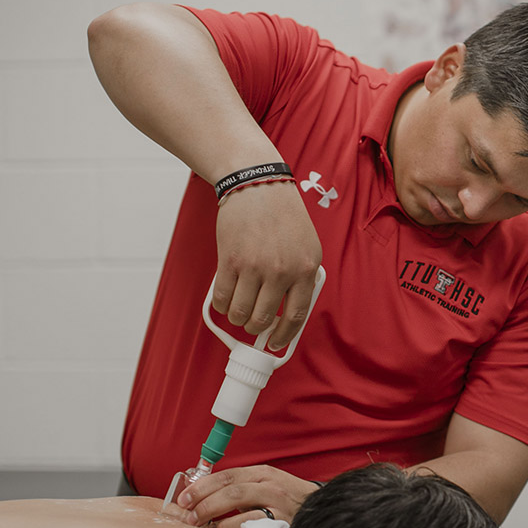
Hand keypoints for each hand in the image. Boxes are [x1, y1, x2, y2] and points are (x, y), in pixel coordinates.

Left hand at [176, 465, 320, 527]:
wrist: (319, 512)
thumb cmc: (285, 501)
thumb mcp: (264, 485)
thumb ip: (238, 486)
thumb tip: (200, 492)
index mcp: (263, 473)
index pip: (227, 475)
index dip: (202, 486)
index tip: (184, 498)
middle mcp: (271, 486)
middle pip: (231, 491)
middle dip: (205, 504)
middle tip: (189, 516)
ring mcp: (278, 505)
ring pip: (241, 509)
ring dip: (218, 521)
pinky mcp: (283, 524)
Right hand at [213, 180, 322, 350]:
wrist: (257, 184)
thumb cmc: (283, 215)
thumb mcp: (307, 245)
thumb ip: (301, 276)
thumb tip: (289, 313)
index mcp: (305, 269)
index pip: (296, 316)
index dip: (284, 336)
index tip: (276, 344)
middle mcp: (282, 271)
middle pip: (263, 319)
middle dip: (255, 329)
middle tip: (253, 324)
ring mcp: (255, 267)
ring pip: (241, 313)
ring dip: (237, 318)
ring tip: (238, 311)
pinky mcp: (230, 260)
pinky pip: (222, 298)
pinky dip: (221, 306)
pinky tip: (225, 300)